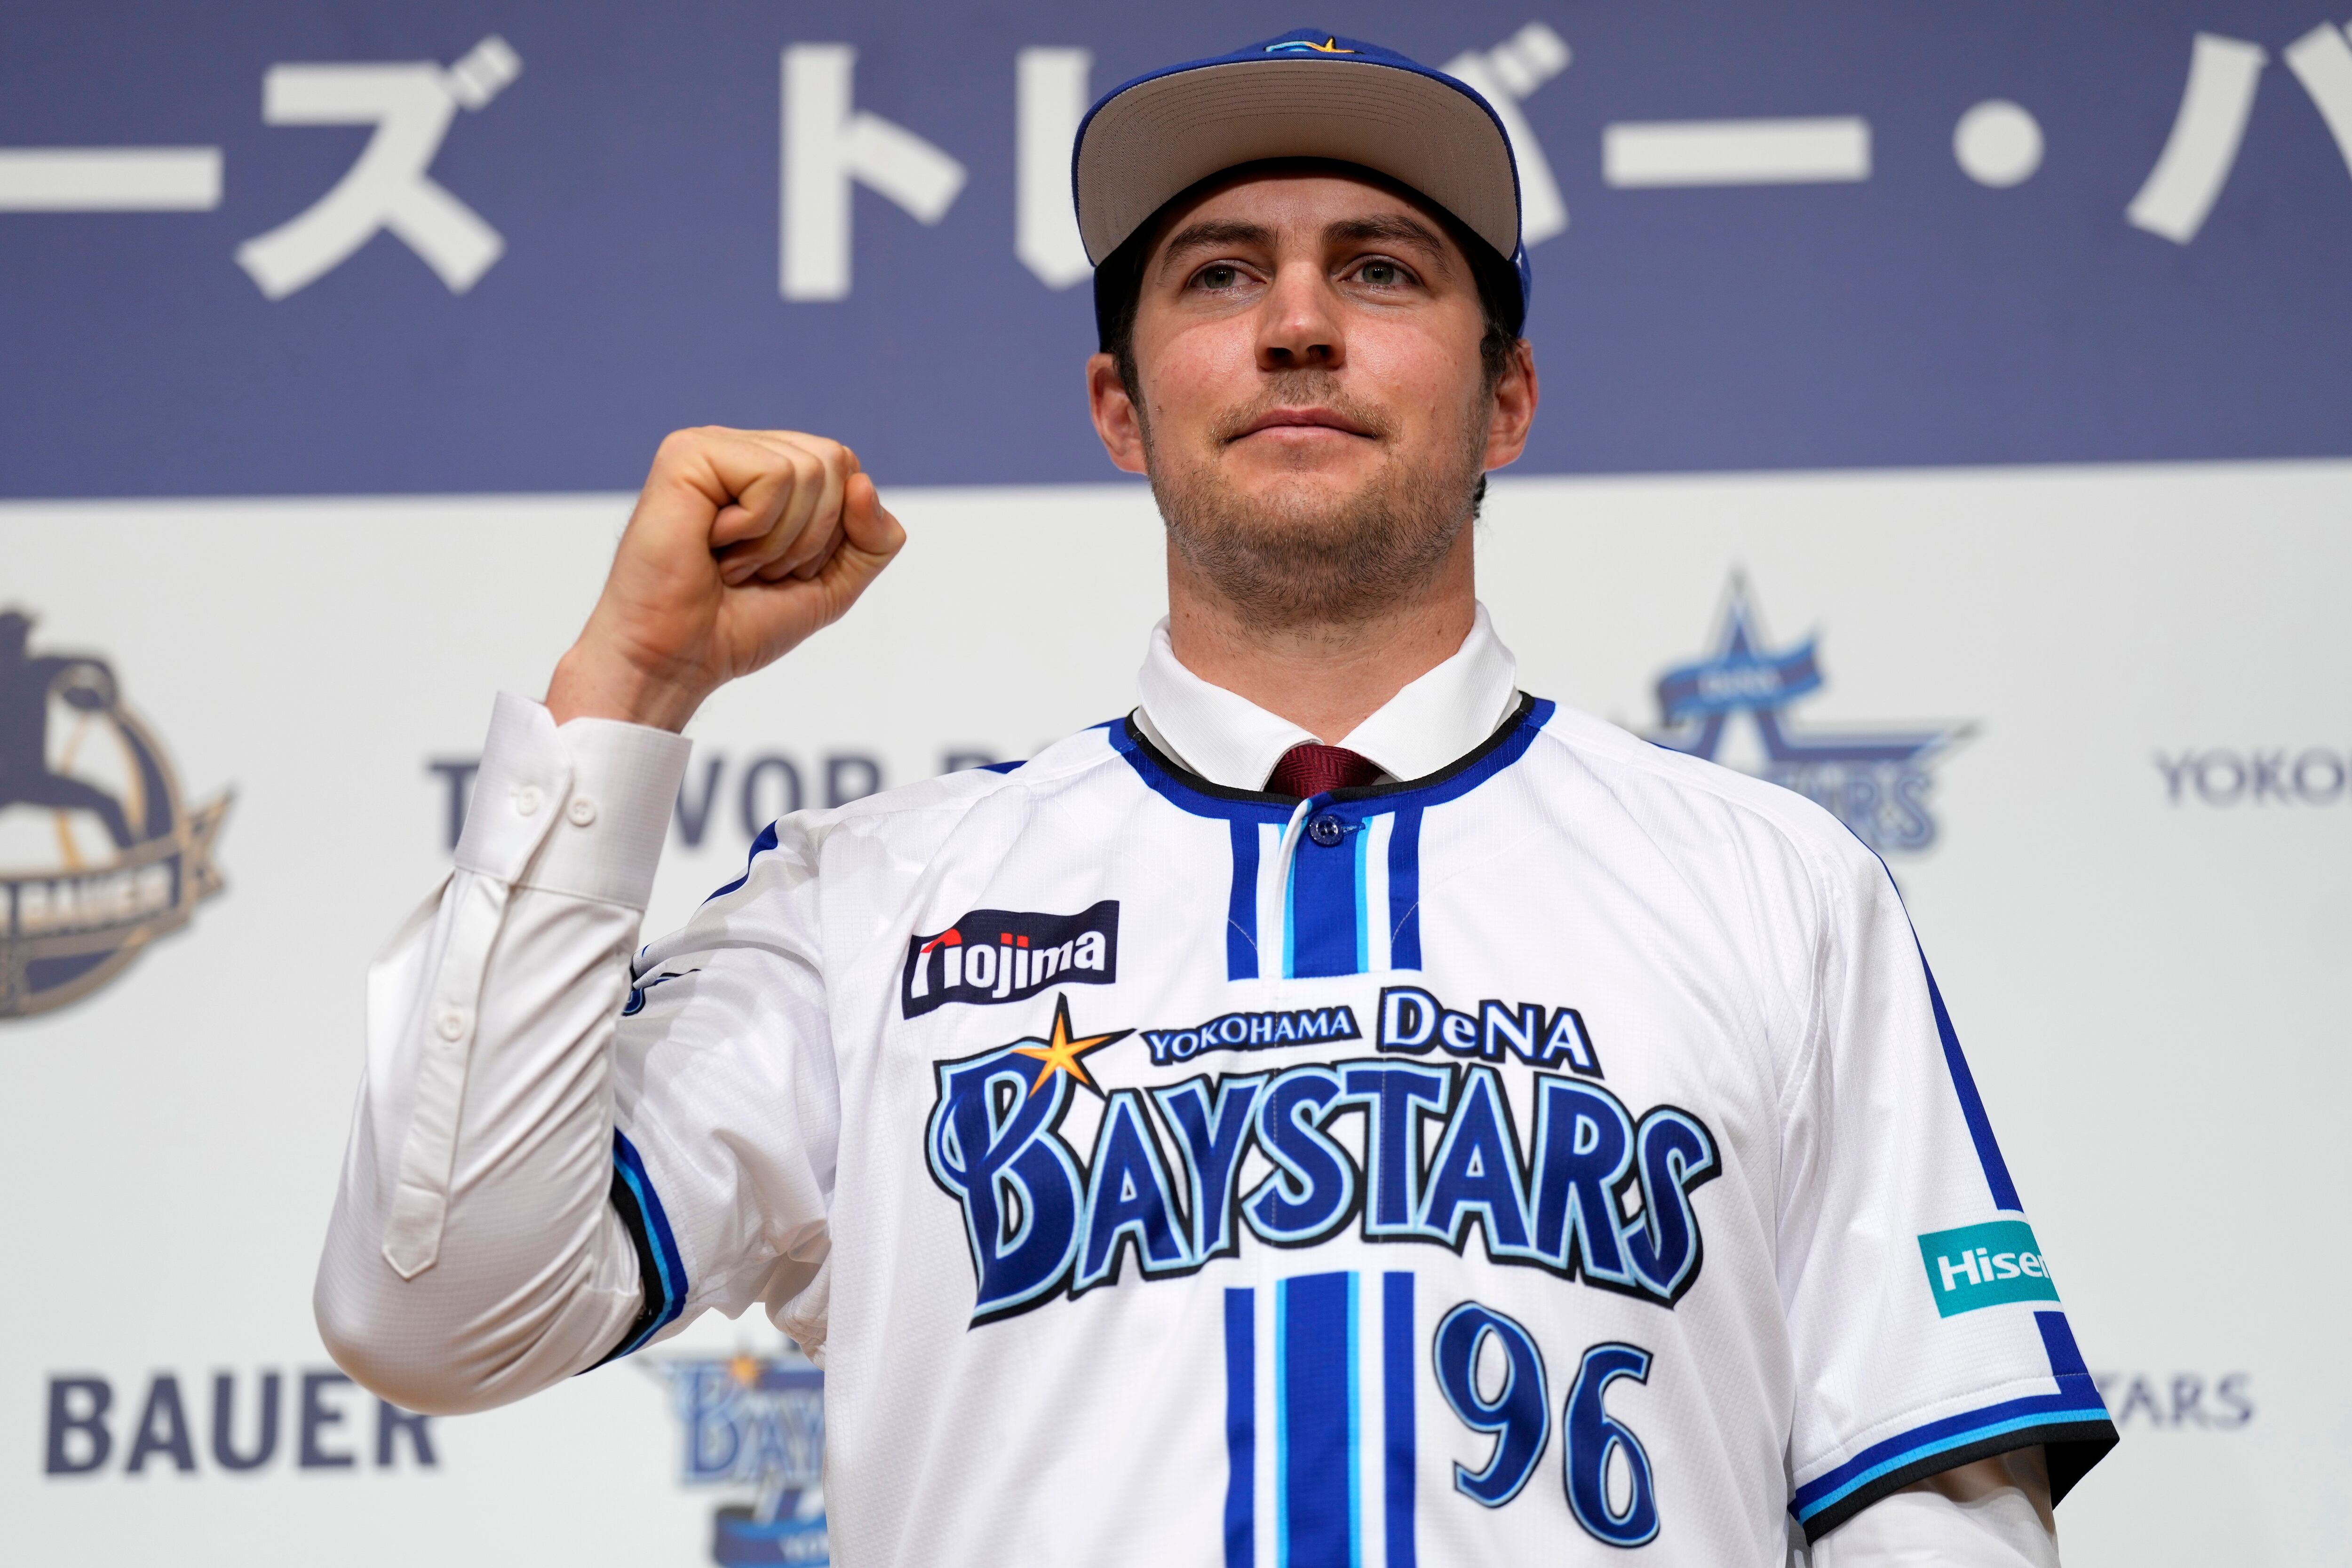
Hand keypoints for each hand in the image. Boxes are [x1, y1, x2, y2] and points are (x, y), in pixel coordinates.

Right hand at [546, 428, 904, 729]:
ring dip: (780, 540)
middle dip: (812, 536)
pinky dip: (756, 529)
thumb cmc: (740, 624)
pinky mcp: (687, 454)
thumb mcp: (832, 585)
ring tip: (731, 560)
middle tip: (756, 567)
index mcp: (769, 470)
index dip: (834, 533)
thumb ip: (873, 539)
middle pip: (836, 461)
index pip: (848, 471)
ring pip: (810, 469)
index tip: (783, 568)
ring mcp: (712, 446)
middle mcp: (741, 449)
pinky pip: (773, 476)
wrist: (679, 659)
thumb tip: (863, 482)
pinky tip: (712, 544)